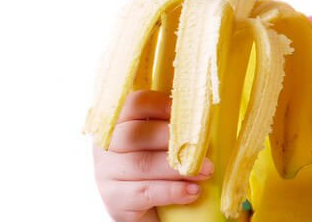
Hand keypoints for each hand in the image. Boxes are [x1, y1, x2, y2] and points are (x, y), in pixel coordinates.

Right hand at [92, 90, 212, 221]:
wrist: (150, 208)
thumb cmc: (162, 168)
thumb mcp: (166, 143)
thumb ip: (176, 128)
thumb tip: (202, 116)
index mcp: (120, 123)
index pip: (132, 105)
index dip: (157, 104)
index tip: (183, 110)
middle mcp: (107, 146)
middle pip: (134, 133)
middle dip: (172, 138)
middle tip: (202, 147)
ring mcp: (106, 173)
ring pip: (141, 164)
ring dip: (177, 168)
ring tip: (205, 171)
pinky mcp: (114, 199)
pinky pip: (144, 192)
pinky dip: (172, 191)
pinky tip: (193, 191)